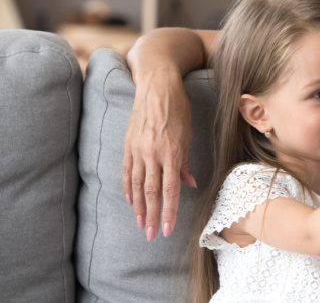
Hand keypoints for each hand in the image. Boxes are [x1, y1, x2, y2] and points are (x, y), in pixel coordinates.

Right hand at [122, 66, 195, 240]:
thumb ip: (186, 163)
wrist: (157, 86)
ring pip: (136, 186)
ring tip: (139, 224)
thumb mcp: (188, 135)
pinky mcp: (128, 145)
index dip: (168, 213)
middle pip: (151, 193)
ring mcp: (138, 150)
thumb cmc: (179, 109)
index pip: (170, 190)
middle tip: (149, 236)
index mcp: (172, 152)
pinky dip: (127, 188)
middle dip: (151, 217)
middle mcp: (153, 154)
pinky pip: (126, 171)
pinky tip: (130, 201)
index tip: (166, 230)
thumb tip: (188, 185)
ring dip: (138, 208)